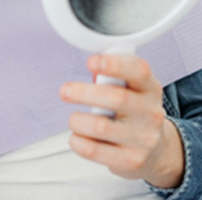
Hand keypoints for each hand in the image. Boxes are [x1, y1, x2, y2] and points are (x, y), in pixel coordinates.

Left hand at [60, 54, 184, 188]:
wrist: (155, 151)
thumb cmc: (134, 112)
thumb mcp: (131, 88)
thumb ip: (112, 75)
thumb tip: (93, 67)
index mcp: (149, 88)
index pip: (138, 70)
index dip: (114, 64)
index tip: (91, 61)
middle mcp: (150, 112)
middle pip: (116, 97)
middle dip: (83, 92)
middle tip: (65, 91)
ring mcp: (143, 139)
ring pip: (100, 126)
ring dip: (77, 120)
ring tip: (75, 119)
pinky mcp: (131, 161)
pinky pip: (93, 150)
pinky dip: (77, 141)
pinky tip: (78, 136)